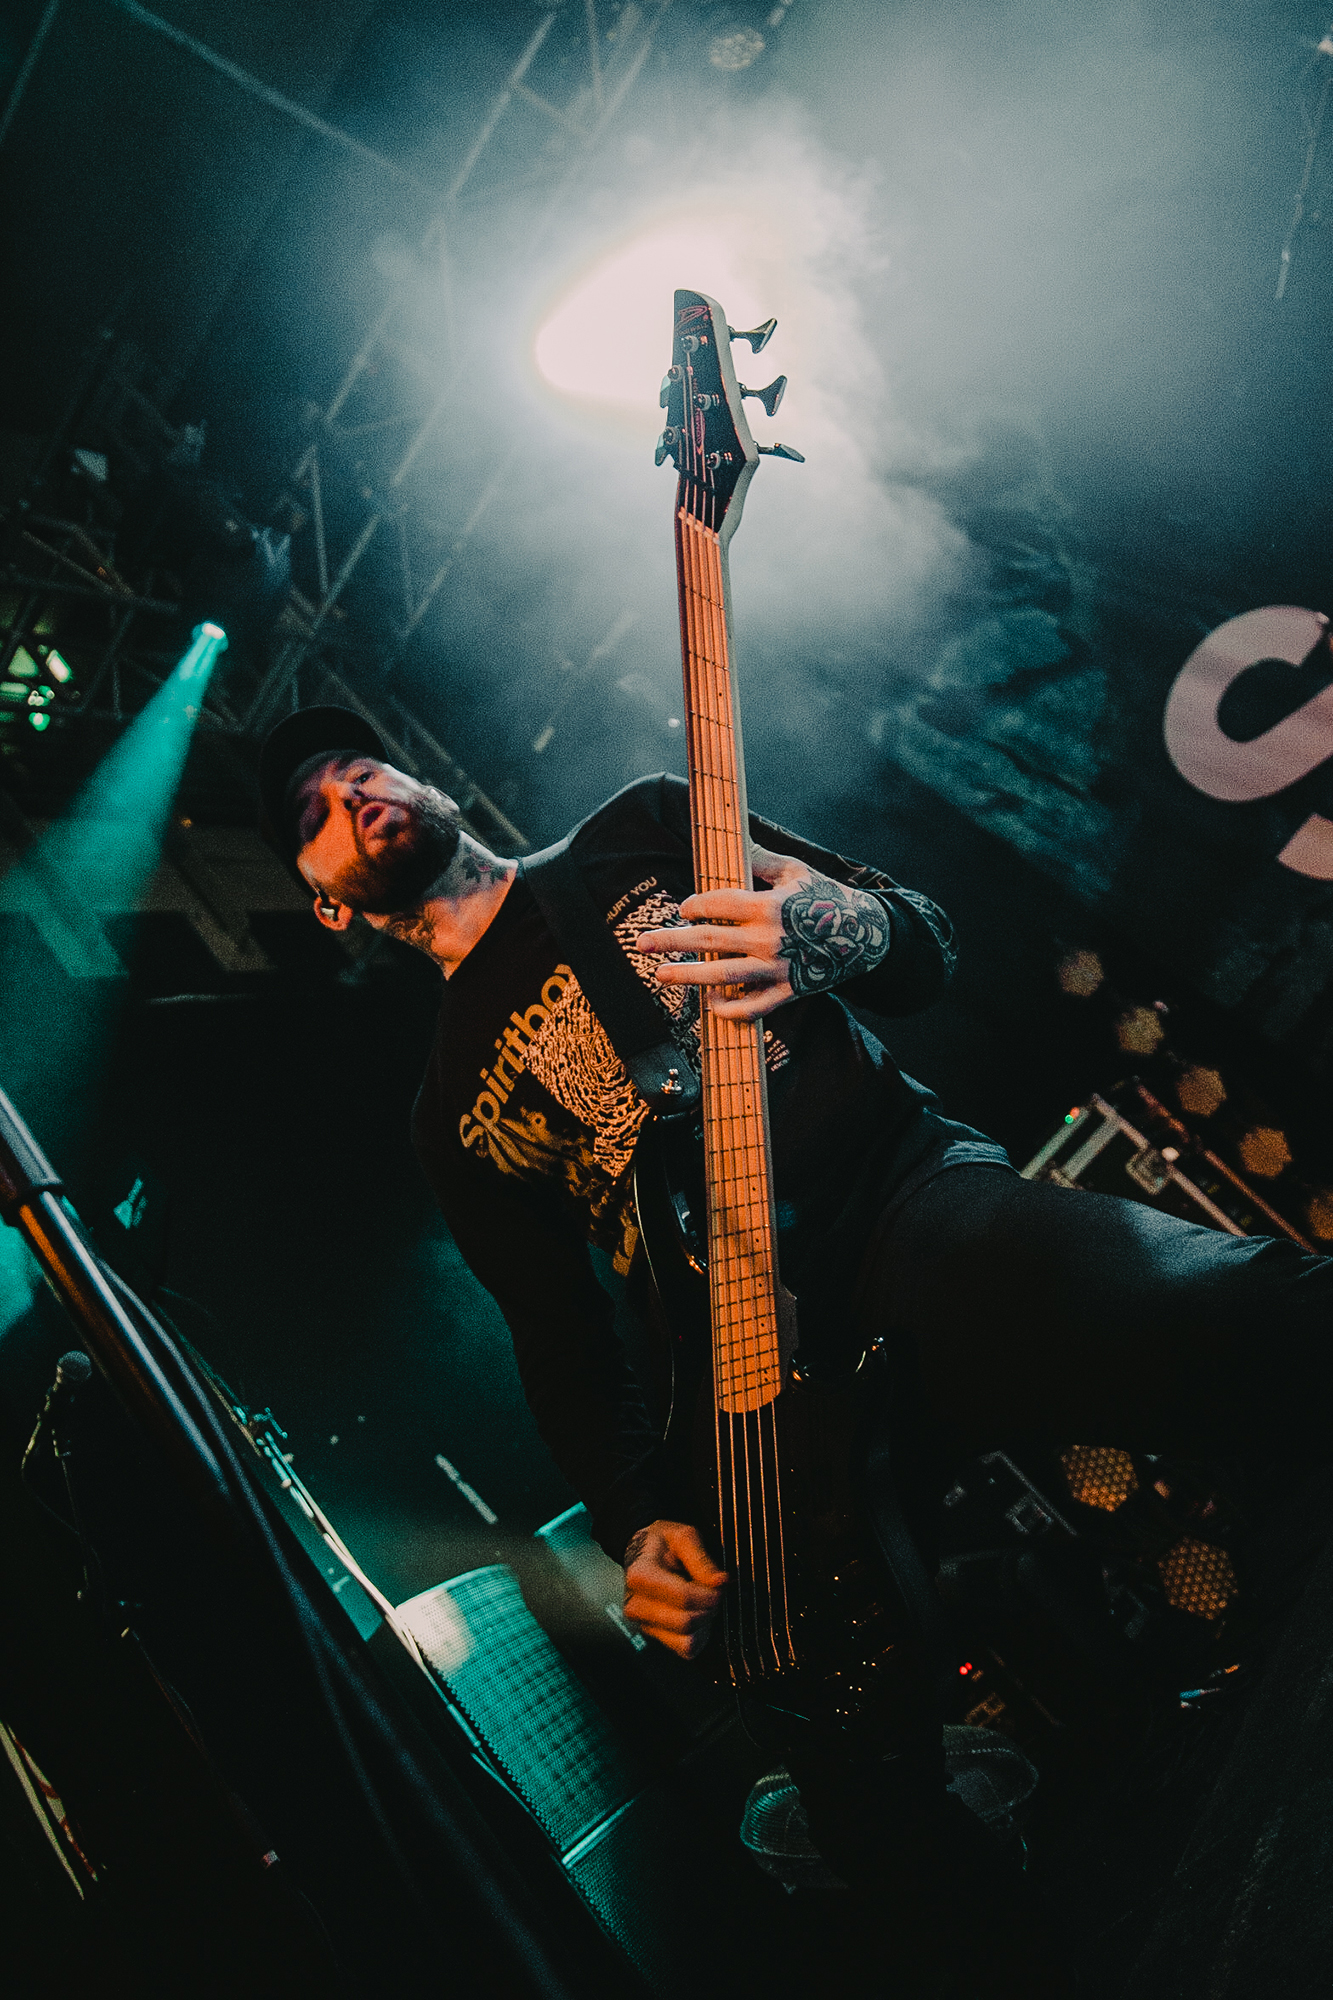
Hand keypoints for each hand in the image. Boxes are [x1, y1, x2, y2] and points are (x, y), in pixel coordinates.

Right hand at [622, 1520, 726, 1659]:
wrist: (644, 1552)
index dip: (709, 1594)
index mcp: (640, 1576)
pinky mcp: (654, 1637)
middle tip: (713, 1592)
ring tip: (702, 1602)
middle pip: (685, 1622)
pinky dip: (698, 1635)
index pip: (683, 1597)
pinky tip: (696, 1614)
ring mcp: (644, 1624)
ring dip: (704, 1623)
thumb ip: (702, 1559)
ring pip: (687, 1641)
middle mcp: (636, 1604)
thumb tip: (719, 1582)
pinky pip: (685, 1649)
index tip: (718, 1584)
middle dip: (708, 1609)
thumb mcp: (683, 1536)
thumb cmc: (662, 1543)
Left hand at [635, 843, 890, 1021]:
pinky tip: (710, 1005)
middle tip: (642, 944)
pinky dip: (731, 1010)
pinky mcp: (789, 990)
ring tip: (661, 975)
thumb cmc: (827, 897)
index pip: (718, 904)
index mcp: (768, 905)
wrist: (866, 934)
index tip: (683, 910)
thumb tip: (734, 843)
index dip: (695, 906)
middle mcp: (769, 938)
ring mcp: (778, 968)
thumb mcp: (796, 871)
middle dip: (671, 941)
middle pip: (709, 941)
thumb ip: (760, 861)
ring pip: (723, 977)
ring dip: (687, 977)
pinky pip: (754, 1007)